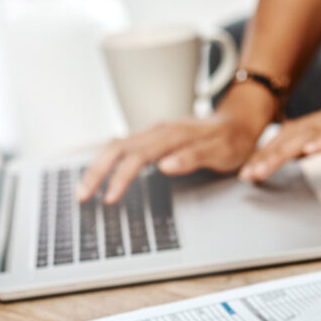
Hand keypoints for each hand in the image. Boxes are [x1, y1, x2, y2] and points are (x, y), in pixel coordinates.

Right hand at [77, 87, 273, 203]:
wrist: (239, 121)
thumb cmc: (232, 140)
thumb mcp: (222, 152)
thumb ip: (194, 158)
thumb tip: (165, 166)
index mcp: (172, 135)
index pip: (136, 156)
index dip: (120, 178)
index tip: (109, 198)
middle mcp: (158, 131)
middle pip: (116, 148)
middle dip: (96, 172)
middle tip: (82, 197)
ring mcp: (154, 133)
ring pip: (116, 146)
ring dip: (97, 167)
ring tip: (84, 191)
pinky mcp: (153, 139)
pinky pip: (123, 147)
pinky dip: (107, 161)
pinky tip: (100, 175)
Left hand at [238, 103, 320, 184]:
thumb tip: (299, 154)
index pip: (289, 135)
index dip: (265, 151)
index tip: (248, 169)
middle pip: (289, 134)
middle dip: (264, 155)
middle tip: (246, 174)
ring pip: (304, 137)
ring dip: (279, 154)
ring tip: (261, 170)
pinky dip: (319, 144)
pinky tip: (305, 153)